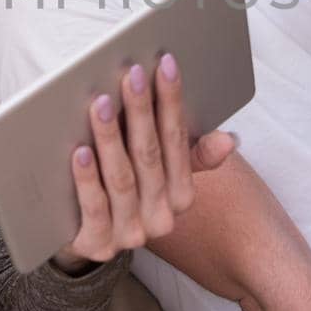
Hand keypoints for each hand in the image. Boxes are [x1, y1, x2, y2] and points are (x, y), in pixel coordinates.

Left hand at [57, 53, 234, 268]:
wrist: (81, 236)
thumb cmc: (123, 187)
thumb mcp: (159, 171)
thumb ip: (190, 153)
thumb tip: (230, 140)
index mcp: (181, 195)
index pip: (178, 140)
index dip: (172, 102)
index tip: (164, 64)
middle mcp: (161, 218)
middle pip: (149, 156)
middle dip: (141, 112)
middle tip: (131, 75)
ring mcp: (129, 234)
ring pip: (122, 180)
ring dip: (111, 139)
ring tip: (100, 105)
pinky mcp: (96, 246)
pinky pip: (95, 210)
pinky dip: (88, 180)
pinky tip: (80, 151)